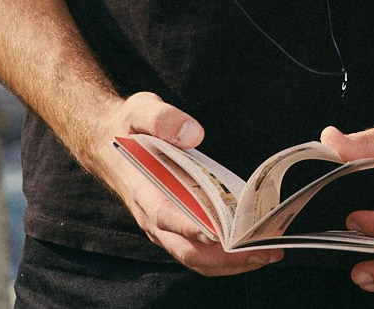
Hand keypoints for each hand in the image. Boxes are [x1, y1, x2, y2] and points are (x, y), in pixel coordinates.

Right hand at [79, 91, 282, 277]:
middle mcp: (151, 216)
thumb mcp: (140, 110)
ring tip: (267, 253)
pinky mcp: (172, 226)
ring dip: (230, 262)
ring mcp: (161, 225)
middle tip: (265, 250)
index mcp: (143, 189)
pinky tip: (249, 248)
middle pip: (186, 249)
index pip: (165, 215)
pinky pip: (197, 252)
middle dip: (226, 256)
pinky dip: (223, 257)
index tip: (218, 233)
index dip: (190, 227)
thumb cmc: (127, 126)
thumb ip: (163, 119)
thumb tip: (193, 134)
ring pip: (194, 257)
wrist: (107, 142)